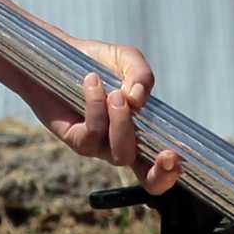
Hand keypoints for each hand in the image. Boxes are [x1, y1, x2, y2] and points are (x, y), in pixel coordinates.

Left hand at [37, 43, 183, 195]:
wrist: (56, 55)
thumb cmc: (96, 62)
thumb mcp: (125, 60)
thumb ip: (141, 75)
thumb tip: (138, 99)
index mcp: (140, 132)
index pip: (160, 166)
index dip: (170, 173)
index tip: (177, 157)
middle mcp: (120, 145)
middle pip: (146, 178)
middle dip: (160, 172)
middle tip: (169, 154)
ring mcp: (98, 146)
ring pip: (121, 152)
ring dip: (123, 123)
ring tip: (115, 94)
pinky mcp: (74, 138)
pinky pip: (92, 132)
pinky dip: (96, 105)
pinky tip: (91, 82)